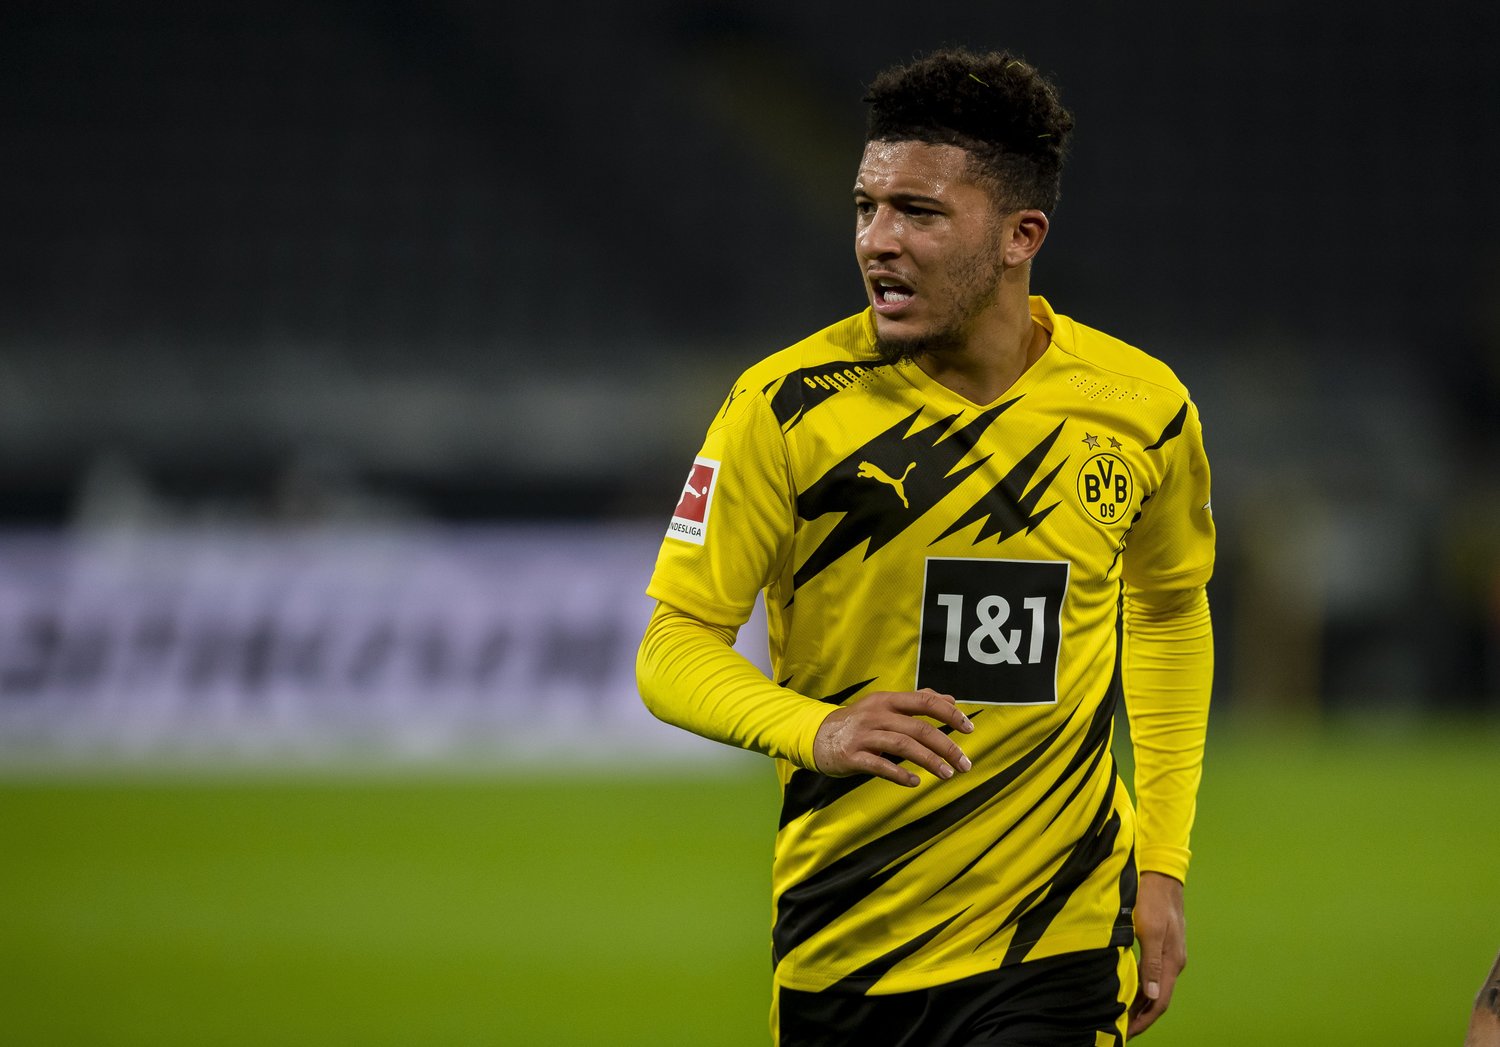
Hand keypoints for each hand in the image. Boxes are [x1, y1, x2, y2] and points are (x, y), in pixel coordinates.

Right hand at [811, 688, 972, 786]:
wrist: (816, 735)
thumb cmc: (858, 721)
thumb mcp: (885, 705)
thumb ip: (917, 701)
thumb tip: (951, 699)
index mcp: (887, 700)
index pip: (924, 701)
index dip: (949, 714)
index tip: (969, 728)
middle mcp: (876, 714)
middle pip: (918, 728)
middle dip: (946, 746)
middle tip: (965, 763)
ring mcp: (863, 735)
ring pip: (903, 745)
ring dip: (929, 761)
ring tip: (947, 774)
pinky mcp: (852, 756)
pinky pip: (879, 765)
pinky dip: (899, 774)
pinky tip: (916, 781)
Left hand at [1128, 871, 1186, 1037]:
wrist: (1160, 873)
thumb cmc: (1152, 898)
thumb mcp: (1149, 929)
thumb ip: (1151, 963)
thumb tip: (1154, 996)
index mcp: (1172, 961)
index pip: (1160, 1002)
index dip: (1144, 1020)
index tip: (1126, 1032)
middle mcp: (1173, 962)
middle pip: (1158, 999)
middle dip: (1141, 1016)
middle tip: (1120, 1029)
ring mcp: (1168, 954)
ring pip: (1155, 988)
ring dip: (1140, 1004)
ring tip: (1121, 1016)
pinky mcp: (1161, 945)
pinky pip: (1152, 975)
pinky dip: (1141, 988)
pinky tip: (1128, 991)